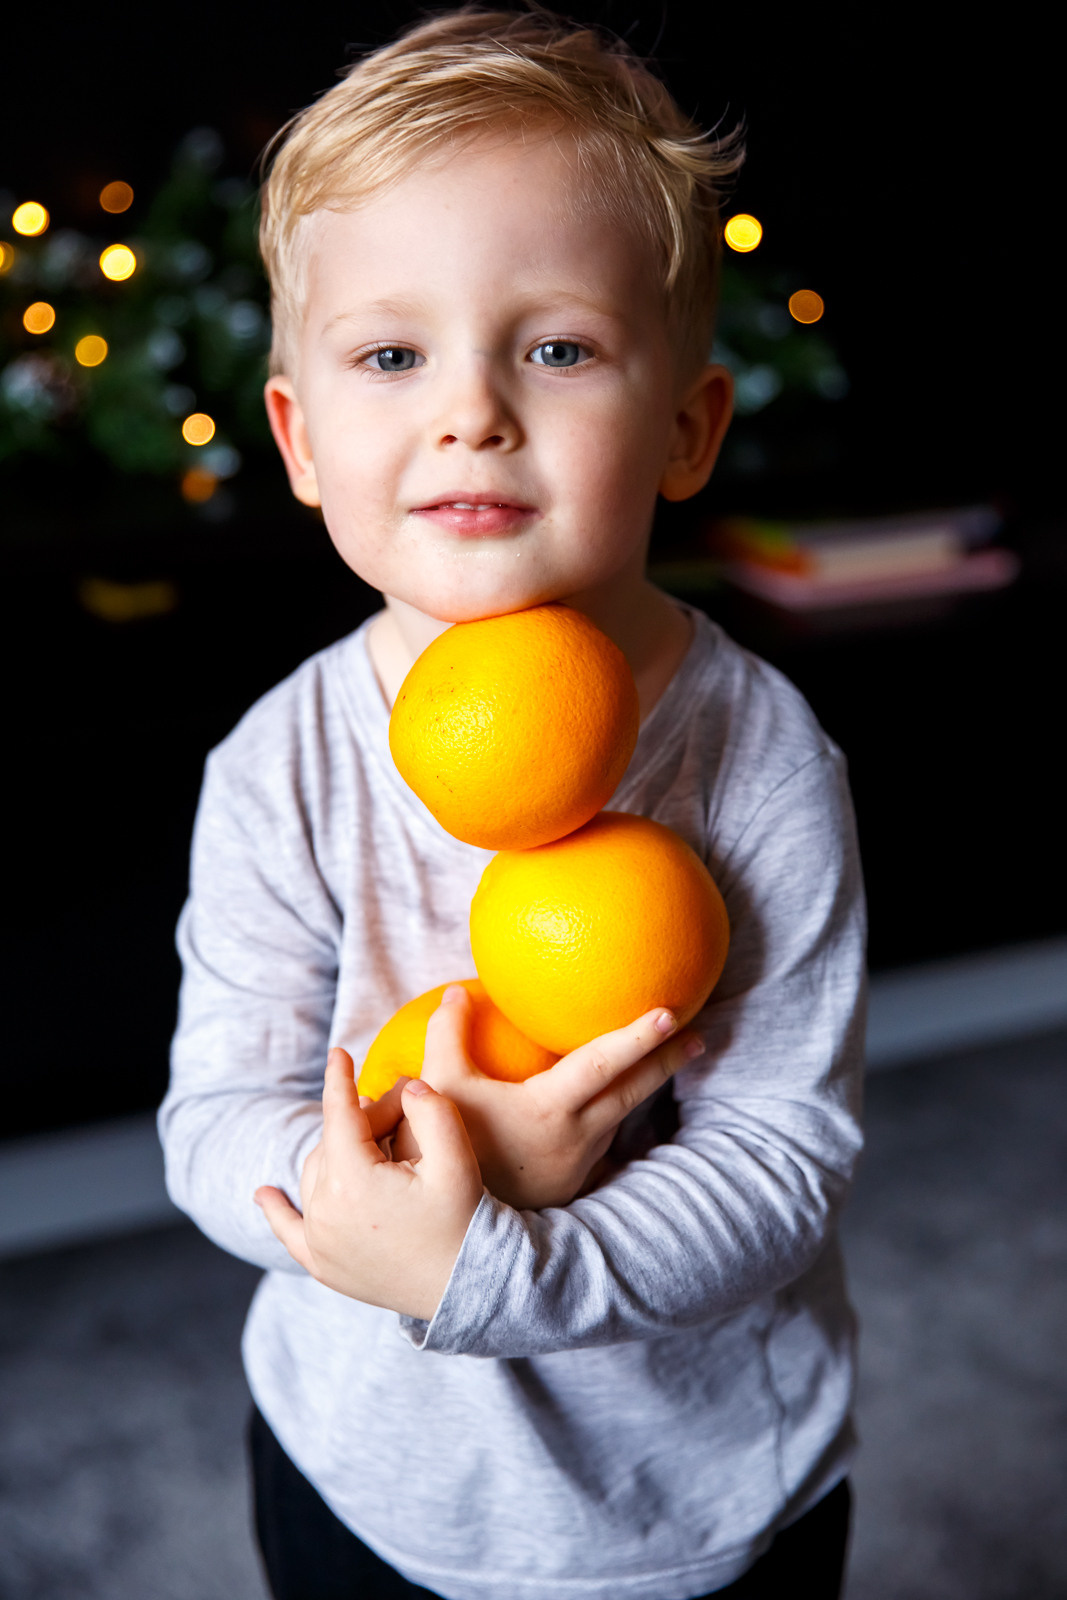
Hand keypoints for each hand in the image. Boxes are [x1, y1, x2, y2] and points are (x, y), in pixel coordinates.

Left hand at [254, 1042, 482, 1319]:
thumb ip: (432, 1111)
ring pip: (316, 1175)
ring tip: (369, 1139)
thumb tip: (405, 1086)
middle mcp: (325, 1213)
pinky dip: (276, 1210)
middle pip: (333, 1145)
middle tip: (397, 1109)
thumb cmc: (465, 1220)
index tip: (338, 1051)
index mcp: (353, 1183)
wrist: (468, 1288)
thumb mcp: (457, 1160)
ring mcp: (319, 1243)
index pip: (340, 1116)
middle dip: (360, 1120)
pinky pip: (289, 1231)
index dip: (339, 1080)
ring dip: (337, 1151)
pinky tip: (263, 1194)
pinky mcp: (323, 1266)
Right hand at [390, 985, 704, 1208]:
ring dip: (642, 1088)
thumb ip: (448, 1034)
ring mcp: (579, 1163)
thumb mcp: (438, 1088)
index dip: (638, 1038)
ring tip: (660, 1063)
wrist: (451, 1224)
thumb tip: (459, 990)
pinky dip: (612, 1114)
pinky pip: (601, 1138)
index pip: (604, 1065)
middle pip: (633, 1091)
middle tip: (697, 1035)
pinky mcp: (574, 1181)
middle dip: (667, 1060)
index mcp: (550, 1109)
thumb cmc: (445, 1150)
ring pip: (618, 1116)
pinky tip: (609, 1104)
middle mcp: (576, 1137)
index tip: (671, 1014)